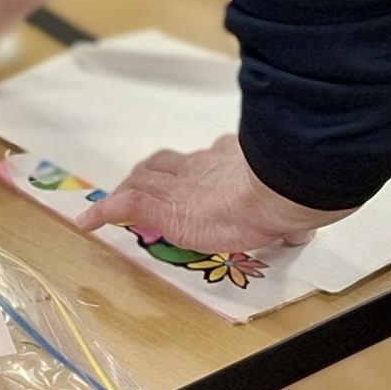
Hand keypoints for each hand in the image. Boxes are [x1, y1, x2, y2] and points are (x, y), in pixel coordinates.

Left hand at [83, 137, 342, 259]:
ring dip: (128, 190)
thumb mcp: (289, 199)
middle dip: (151, 174)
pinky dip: (103, 212)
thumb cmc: (289, 196)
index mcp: (228, 162)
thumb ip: (288, 211)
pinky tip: (89, 222)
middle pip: (165, 164)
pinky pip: (123, 205)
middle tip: (142, 187)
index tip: (186, 175)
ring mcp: (178, 184)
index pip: (201, 160)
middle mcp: (200, 166)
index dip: (187, 168)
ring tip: (117, 203)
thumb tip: (301, 229)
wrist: (275, 191)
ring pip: (142, 180)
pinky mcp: (162, 205)